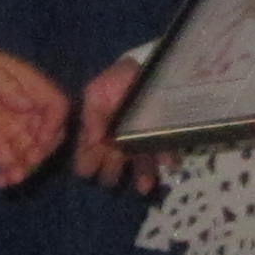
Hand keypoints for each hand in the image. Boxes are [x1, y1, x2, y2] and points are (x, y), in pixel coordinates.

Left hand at [0, 36, 68, 187]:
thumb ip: (5, 86)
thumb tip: (28, 106)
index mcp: (25, 83)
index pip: (55, 105)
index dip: (55, 123)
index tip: (41, 138)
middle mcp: (20, 106)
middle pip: (47, 133)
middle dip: (42, 150)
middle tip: (27, 161)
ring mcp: (3, 123)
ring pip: (27, 150)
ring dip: (26, 167)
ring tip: (13, 178)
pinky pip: (4, 158)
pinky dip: (7, 171)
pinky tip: (1, 181)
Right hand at [73, 55, 165, 192]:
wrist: (142, 67)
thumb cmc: (116, 80)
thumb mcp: (96, 92)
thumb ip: (91, 116)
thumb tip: (91, 141)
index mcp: (99, 132)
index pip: (90, 153)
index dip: (88, 163)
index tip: (87, 169)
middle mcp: (119, 141)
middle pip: (115, 163)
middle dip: (113, 172)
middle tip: (112, 174)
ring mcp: (142, 140)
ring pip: (141, 162)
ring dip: (142, 175)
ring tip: (144, 187)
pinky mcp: (162, 135)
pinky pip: (165, 150)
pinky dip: (167, 158)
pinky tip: (167, 163)